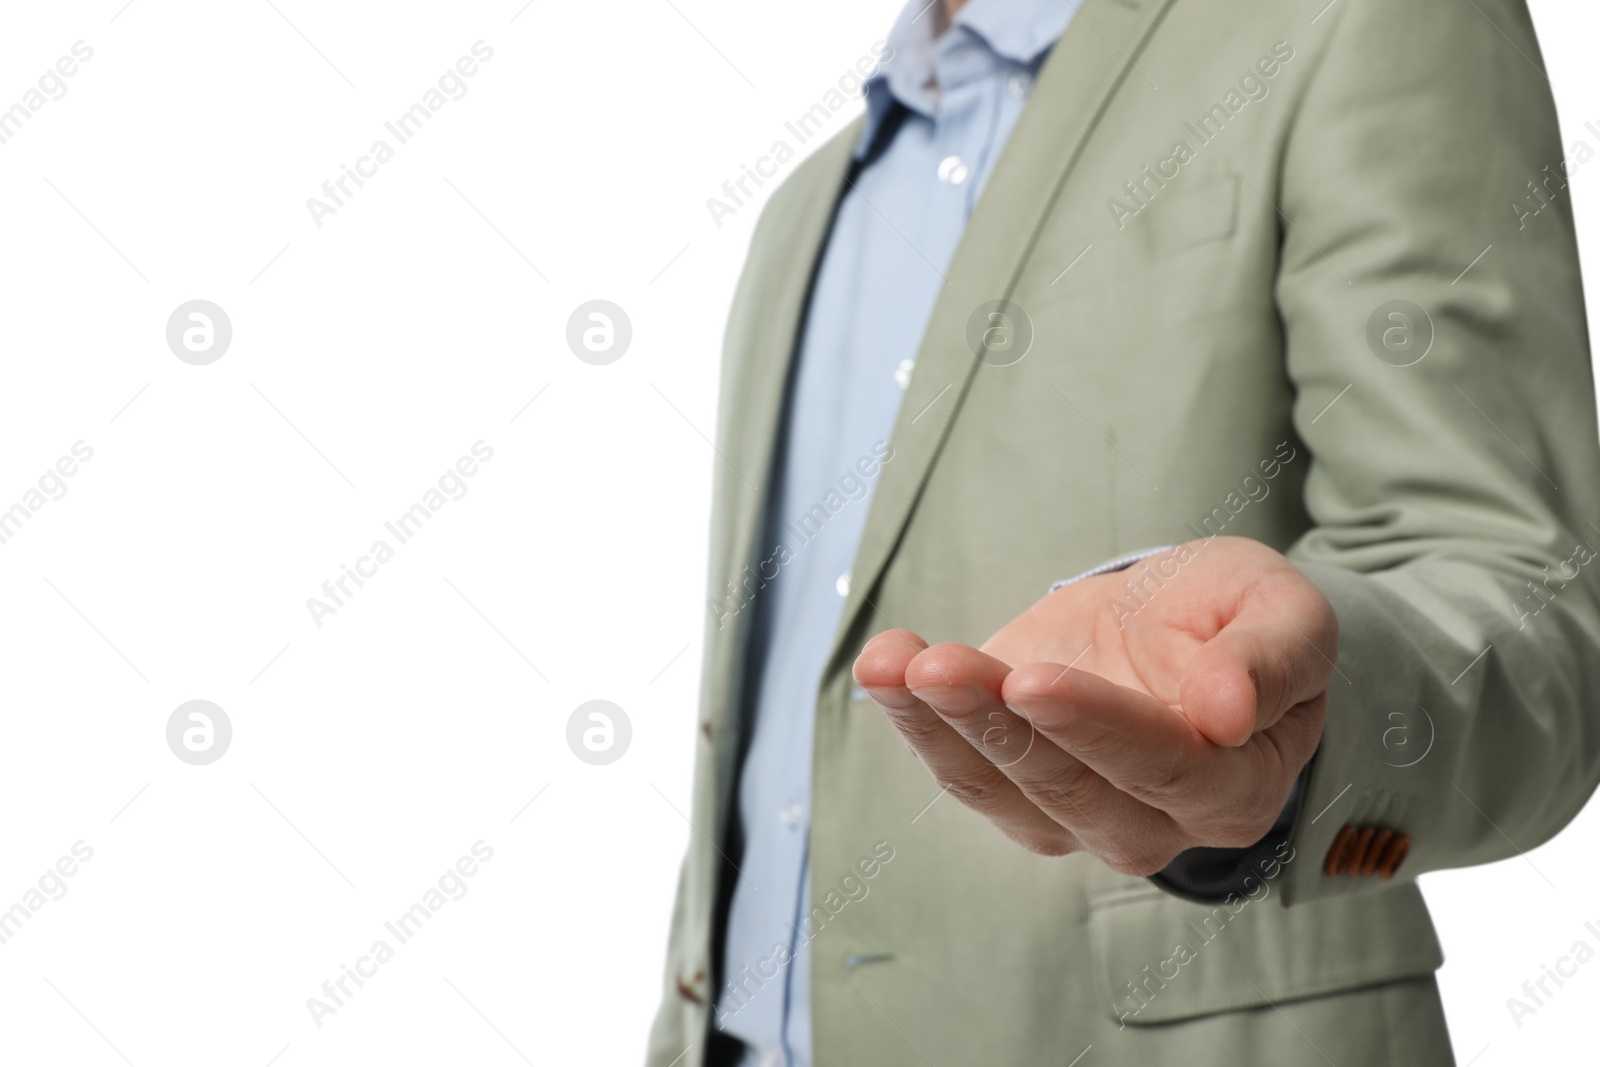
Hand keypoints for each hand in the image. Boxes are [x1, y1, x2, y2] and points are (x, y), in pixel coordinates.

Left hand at [852, 537, 1334, 874]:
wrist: (1184, 632)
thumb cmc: (1236, 621)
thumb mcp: (1282, 610)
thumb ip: (1272, 659)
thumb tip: (1228, 713)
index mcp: (1233, 787)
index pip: (1162, 766)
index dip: (1096, 726)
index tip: (1032, 680)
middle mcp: (1154, 824)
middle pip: (1066, 786)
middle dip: (994, 723)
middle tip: (937, 666)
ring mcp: (1077, 819)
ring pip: (999, 785)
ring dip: (937, 724)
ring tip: (894, 663)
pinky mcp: (1016, 795)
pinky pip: (959, 768)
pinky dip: (913, 720)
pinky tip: (883, 666)